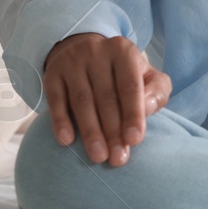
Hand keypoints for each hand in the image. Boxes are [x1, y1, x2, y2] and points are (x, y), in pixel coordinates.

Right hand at [43, 33, 171, 167]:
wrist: (84, 50)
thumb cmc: (122, 72)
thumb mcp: (146, 75)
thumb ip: (156, 91)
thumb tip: (148, 108)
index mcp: (124, 52)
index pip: (130, 86)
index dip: (133, 114)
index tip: (134, 140)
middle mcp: (96, 53)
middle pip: (105, 97)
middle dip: (112, 131)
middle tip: (118, 158)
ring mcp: (72, 63)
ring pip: (81, 101)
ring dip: (90, 132)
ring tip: (98, 157)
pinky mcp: (52, 75)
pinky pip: (55, 100)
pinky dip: (60, 121)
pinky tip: (66, 142)